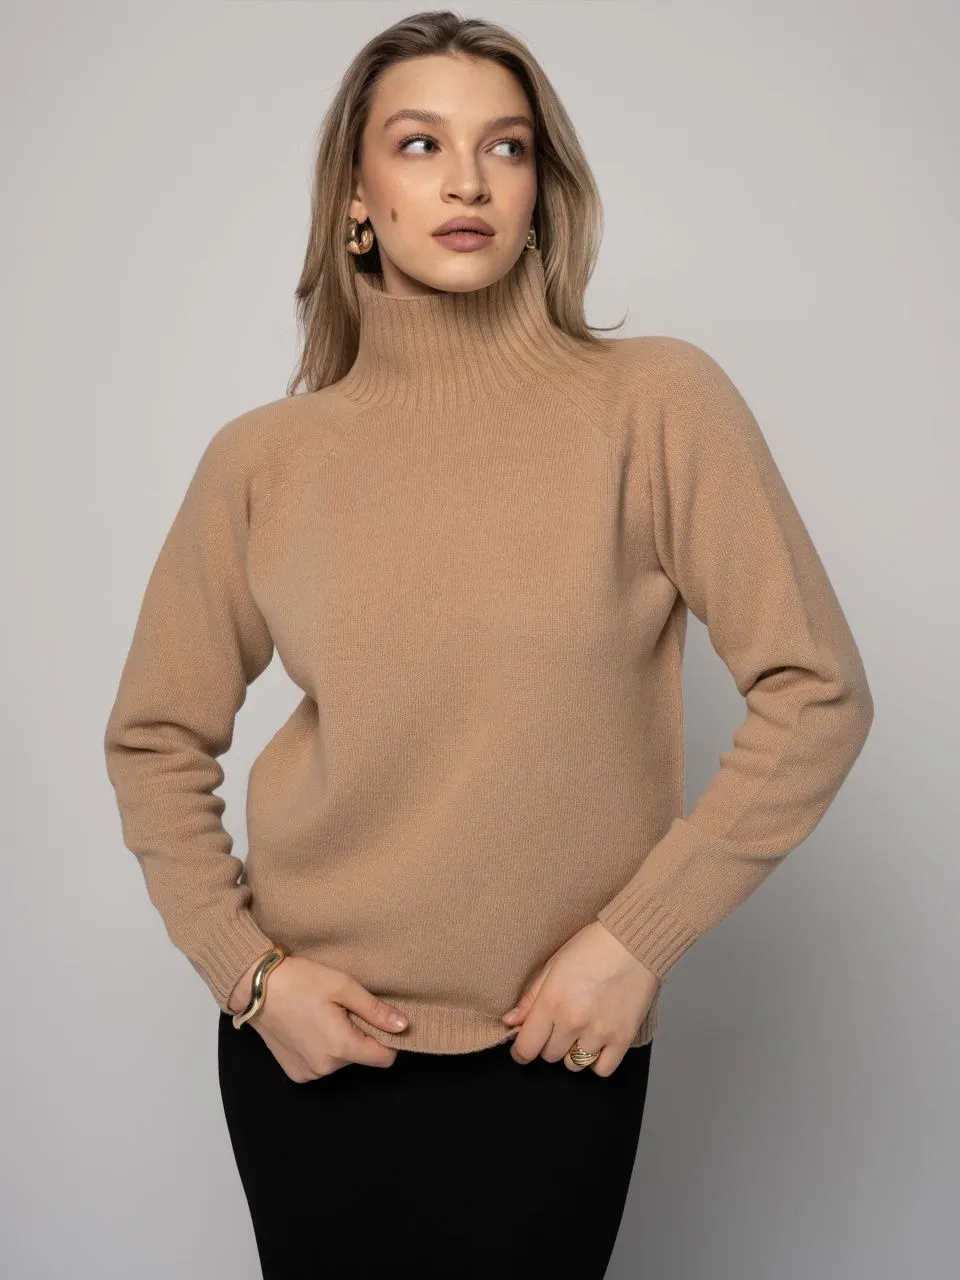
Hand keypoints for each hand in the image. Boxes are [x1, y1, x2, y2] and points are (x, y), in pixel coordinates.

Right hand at [227, 954, 408, 1081]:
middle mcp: (326, 1067)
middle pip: (361, 1056)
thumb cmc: (300, 981)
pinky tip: (308, 1027)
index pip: (384, 1058)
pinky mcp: (295, 1072)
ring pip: (340, 1060)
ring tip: (321, 1015)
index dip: (388, 1040)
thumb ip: (375, 1010)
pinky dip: (321, 1049)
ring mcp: (308, 1072)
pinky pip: (321, 1064)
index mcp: (341, 1047)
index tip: (378, 1020)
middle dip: (358, 1035)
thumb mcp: (343, 986)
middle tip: (340, 1009)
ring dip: (339, 1042)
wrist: (256, 987)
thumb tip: (403, 1026)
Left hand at [500, 922, 659, 1074]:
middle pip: (549, 1056)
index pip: (526, 1048)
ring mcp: (599, 1033)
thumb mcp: (554, 965)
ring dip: (572, 1052)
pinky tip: (596, 1043)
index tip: (524, 1047)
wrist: (633, 943)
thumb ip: (530, 997)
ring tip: (580, 1031)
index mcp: (552, 1002)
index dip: (521, 1051)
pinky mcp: (622, 1038)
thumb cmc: (592, 948)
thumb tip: (509, 1022)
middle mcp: (573, 1022)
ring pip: (573, 1064)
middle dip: (549, 1043)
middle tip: (559, 1024)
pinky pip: (601, 1069)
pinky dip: (596, 1061)